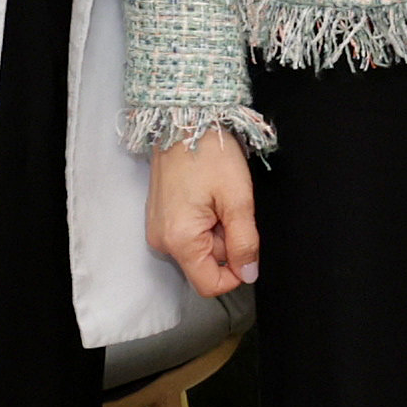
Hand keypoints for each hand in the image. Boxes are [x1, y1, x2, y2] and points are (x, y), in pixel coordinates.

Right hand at [147, 129, 261, 296]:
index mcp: (179, 240)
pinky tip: (207, 198)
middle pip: (205, 265)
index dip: (235, 274)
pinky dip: (204, 222)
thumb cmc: (210, 154)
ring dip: (216, 231)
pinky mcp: (159, 218)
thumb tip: (248, 273)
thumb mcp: (238, 200)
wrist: (184, 121)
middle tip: (230, 209)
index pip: (209, 285)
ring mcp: (157, 229)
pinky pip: (188, 234)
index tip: (248, 248)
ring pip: (199, 249)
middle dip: (226, 244)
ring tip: (218, 199)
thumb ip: (245, 242)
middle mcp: (161, 241)